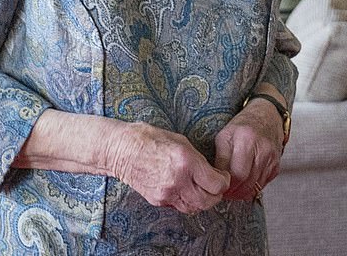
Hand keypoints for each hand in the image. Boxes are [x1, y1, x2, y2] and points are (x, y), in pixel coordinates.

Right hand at [110, 121, 230, 214]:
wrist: (122, 149)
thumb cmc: (149, 138)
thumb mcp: (179, 140)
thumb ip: (196, 158)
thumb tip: (208, 172)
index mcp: (186, 161)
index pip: (216, 184)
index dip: (223, 181)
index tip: (222, 177)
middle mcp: (178, 180)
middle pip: (208, 201)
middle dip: (216, 194)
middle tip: (216, 186)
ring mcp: (167, 193)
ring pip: (195, 208)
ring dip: (202, 200)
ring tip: (201, 189)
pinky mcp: (158, 200)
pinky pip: (180, 207)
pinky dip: (187, 201)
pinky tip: (185, 190)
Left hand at [214, 98, 282, 200]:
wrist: (267, 116)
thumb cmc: (244, 124)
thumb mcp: (225, 134)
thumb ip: (220, 157)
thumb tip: (217, 179)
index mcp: (246, 139)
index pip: (236, 173)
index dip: (225, 184)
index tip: (218, 186)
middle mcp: (262, 150)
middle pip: (246, 183)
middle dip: (233, 191)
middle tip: (224, 192)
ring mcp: (271, 159)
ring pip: (255, 187)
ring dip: (242, 192)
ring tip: (232, 189)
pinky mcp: (276, 166)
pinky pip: (263, 185)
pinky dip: (252, 188)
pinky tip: (244, 183)